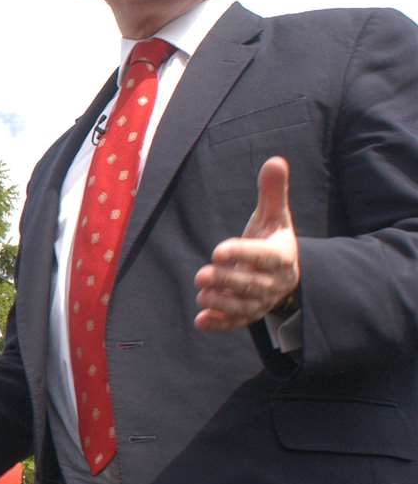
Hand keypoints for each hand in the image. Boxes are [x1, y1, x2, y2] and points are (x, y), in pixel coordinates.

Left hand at [194, 157, 299, 331]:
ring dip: (221, 303)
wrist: (283, 271)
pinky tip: (201, 321)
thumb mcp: (274, 215)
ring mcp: (262, 301)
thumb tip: (275, 160)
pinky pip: (236, 322)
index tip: (217, 250)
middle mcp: (274, 282)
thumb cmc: (272, 238)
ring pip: (243, 306)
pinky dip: (220, 324)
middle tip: (200, 275)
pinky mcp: (249, 314)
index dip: (242, 253)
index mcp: (282, 256)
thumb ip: (272, 192)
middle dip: (226, 281)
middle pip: (251, 285)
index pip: (264, 257)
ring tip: (201, 293)